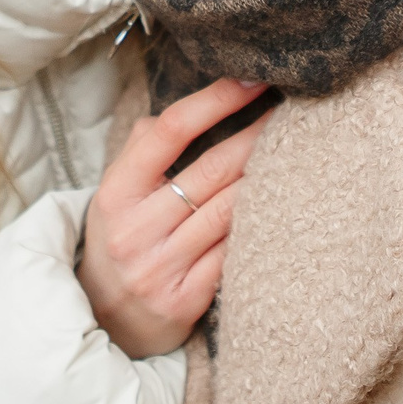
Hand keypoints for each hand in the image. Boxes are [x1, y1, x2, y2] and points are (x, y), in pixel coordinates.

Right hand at [78, 76, 269, 357]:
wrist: (104, 323)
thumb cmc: (121, 241)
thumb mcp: (115, 194)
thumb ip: (145, 149)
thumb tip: (191, 107)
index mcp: (115, 193)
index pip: (169, 132)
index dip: (215, 100)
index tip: (253, 80)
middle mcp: (135, 230)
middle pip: (211, 170)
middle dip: (258, 135)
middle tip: (294, 109)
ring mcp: (161, 268)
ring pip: (230, 211)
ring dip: (270, 177)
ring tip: (298, 151)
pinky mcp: (186, 301)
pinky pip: (235, 253)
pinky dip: (261, 226)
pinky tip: (285, 205)